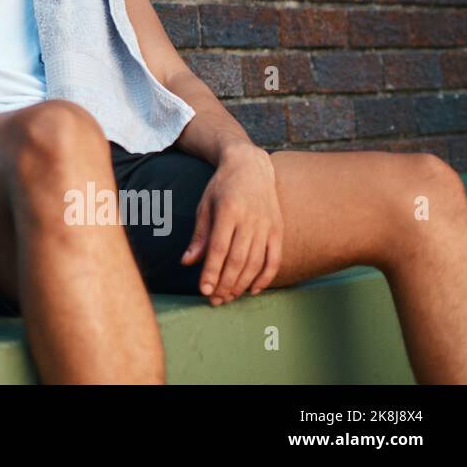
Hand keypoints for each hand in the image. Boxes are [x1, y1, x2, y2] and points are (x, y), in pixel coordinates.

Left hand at [180, 145, 282, 304]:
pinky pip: (274, 259)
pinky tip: (252, 290)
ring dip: (241, 284)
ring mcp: (267, 225)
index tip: (204, 290)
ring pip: (256, 262)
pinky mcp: (278, 230)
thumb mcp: (205, 205)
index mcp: (228, 210)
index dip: (211, 272)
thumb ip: (199, 236)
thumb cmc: (222, 187)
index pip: (219, 248)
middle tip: (214, 300)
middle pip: (238, 259)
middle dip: (225, 283)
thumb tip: (187, 263)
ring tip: (228, 297)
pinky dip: (265, 277)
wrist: (251, 166)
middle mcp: (250, 219)